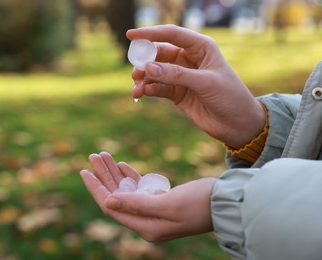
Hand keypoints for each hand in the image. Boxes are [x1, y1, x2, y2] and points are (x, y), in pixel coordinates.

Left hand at [80, 152, 215, 242]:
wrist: (226, 201)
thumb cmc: (199, 203)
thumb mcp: (167, 204)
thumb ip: (136, 204)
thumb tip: (107, 201)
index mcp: (146, 226)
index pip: (111, 207)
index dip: (96, 189)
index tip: (84, 171)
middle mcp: (147, 221)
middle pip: (117, 196)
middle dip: (103, 176)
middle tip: (93, 155)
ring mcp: (154, 211)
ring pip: (127, 190)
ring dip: (115, 173)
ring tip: (102, 155)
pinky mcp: (162, 201)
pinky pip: (140, 188)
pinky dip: (131, 176)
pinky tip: (121, 165)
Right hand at [127, 25, 264, 148]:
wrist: (237, 124)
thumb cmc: (229, 96)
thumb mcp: (205, 82)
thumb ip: (177, 75)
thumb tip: (148, 68)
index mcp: (200, 47)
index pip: (172, 34)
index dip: (150, 33)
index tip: (130, 35)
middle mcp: (189, 59)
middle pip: (159, 53)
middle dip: (145, 60)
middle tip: (136, 71)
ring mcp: (181, 76)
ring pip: (155, 72)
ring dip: (144, 78)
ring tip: (136, 87)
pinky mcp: (177, 93)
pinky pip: (158, 88)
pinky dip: (148, 90)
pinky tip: (143, 93)